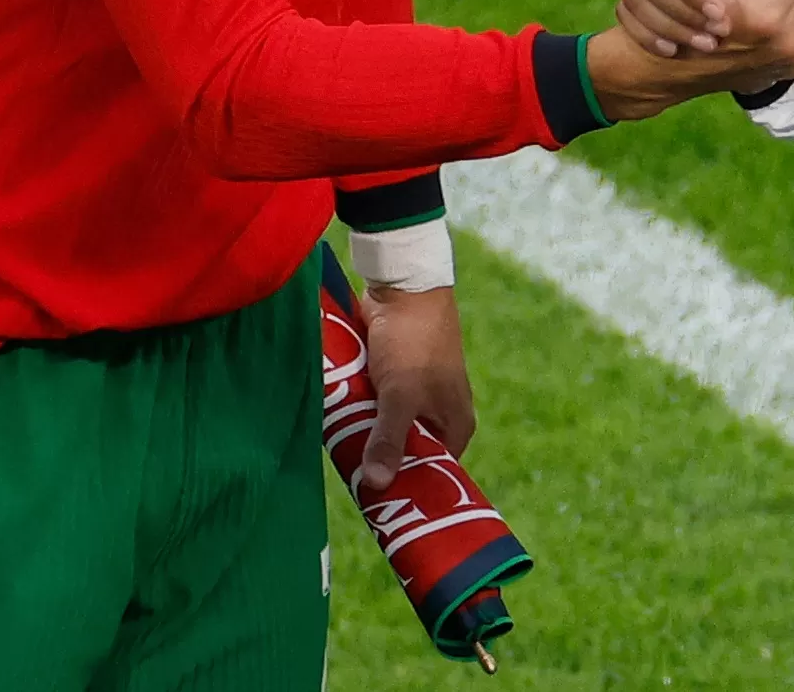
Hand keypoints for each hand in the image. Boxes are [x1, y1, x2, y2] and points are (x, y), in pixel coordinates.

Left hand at [354, 284, 475, 488]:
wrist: (403, 287)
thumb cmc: (414, 342)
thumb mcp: (401, 396)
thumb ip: (389, 440)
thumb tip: (377, 486)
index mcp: (454, 425)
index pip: (433, 473)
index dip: (406, 490)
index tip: (377, 507)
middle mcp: (437, 415)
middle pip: (405, 455)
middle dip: (379, 463)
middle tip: (350, 483)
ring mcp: (413, 397)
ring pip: (385, 431)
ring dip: (365, 437)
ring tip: (340, 454)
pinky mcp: (391, 381)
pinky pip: (373, 410)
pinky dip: (358, 415)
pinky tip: (338, 425)